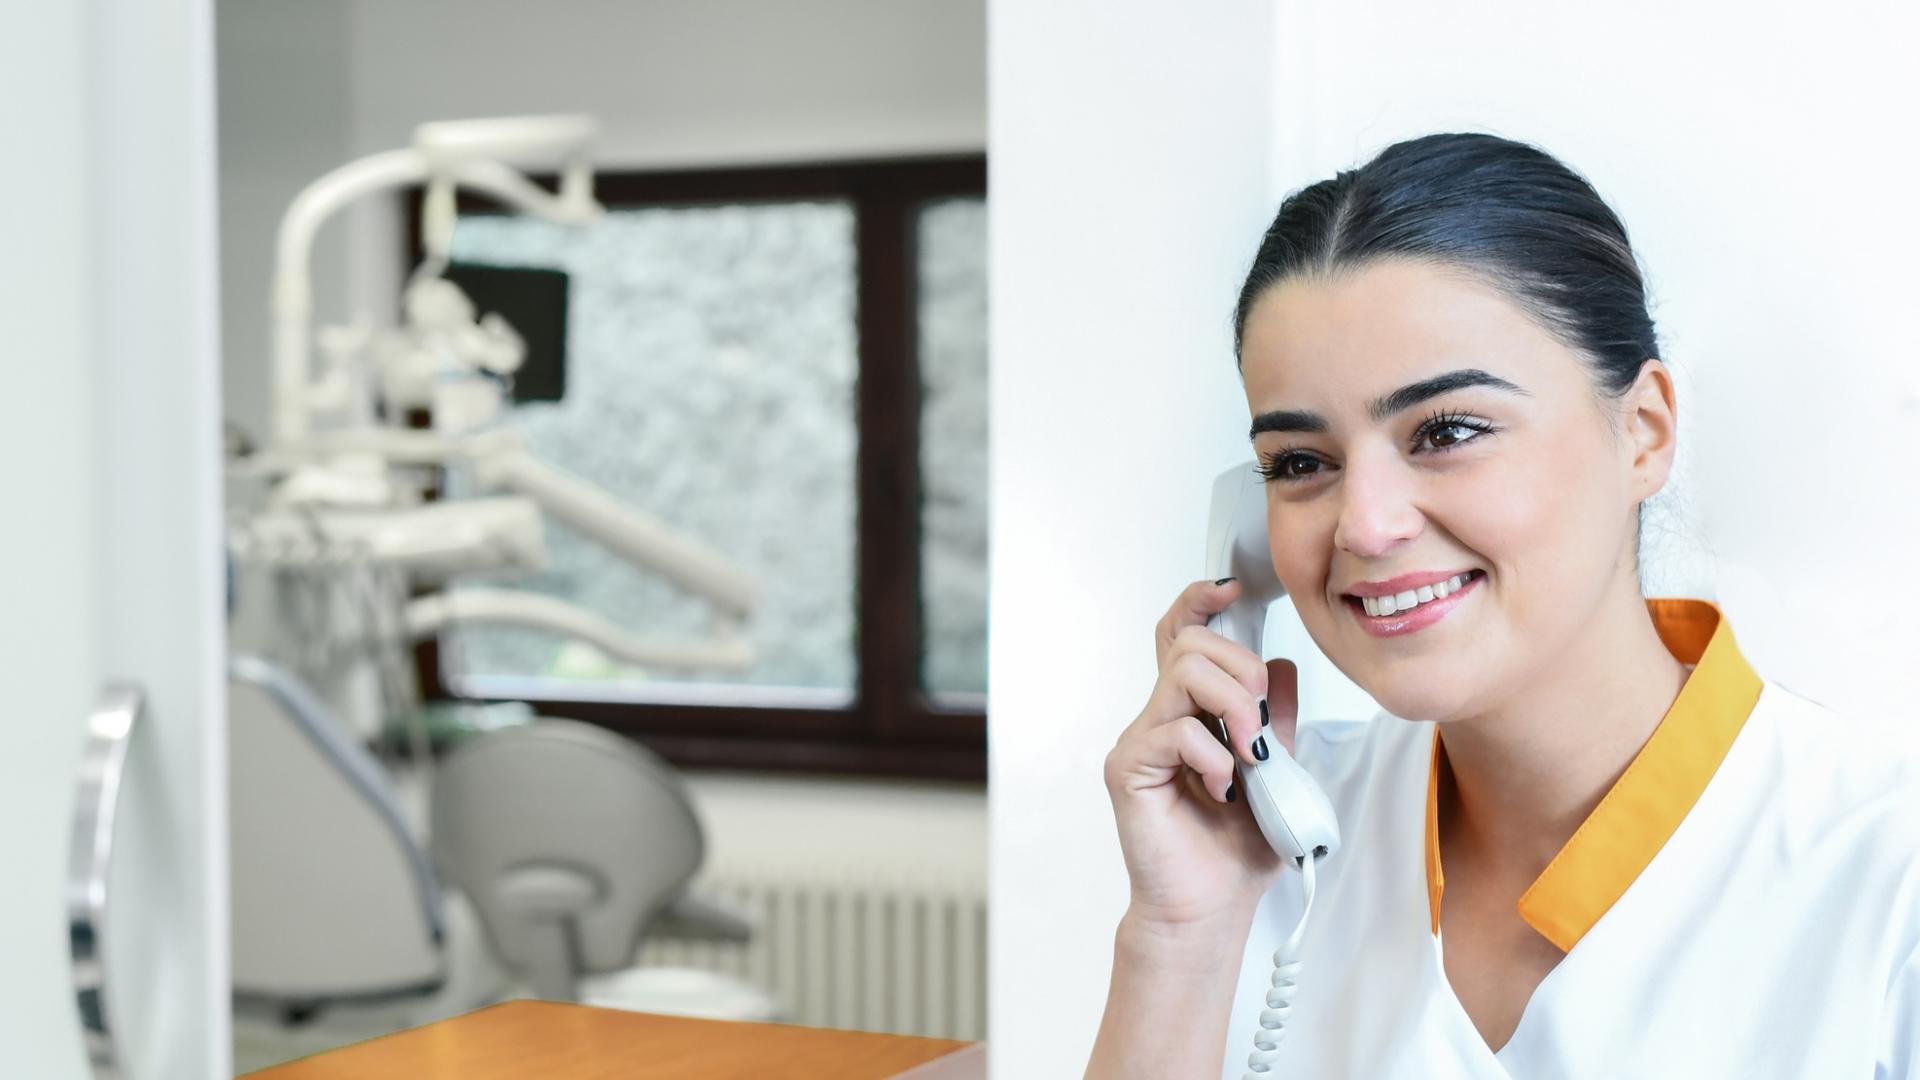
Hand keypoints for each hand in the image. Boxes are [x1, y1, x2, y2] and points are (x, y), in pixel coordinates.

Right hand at [1102, 577, 1300, 929]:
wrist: (1211, 909)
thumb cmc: (1236, 850)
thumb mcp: (1278, 771)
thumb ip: (1274, 718)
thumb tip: (1282, 665)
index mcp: (1191, 711)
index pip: (1181, 634)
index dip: (1200, 600)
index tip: (1235, 590)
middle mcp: (1159, 717)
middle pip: (1190, 642)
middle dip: (1241, 668)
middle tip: (1260, 726)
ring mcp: (1140, 740)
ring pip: (1184, 673)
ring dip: (1233, 707)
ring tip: (1250, 756)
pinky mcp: (1129, 768)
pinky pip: (1176, 730)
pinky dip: (1214, 756)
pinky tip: (1223, 789)